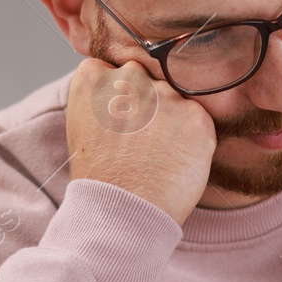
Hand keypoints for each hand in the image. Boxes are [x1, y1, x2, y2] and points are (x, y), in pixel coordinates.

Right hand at [66, 58, 216, 225]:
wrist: (122, 211)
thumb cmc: (101, 176)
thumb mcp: (84, 126)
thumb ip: (103, 97)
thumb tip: (125, 86)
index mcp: (93, 77)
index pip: (114, 70)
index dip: (120, 98)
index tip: (119, 122)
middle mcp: (129, 76)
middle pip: (146, 78)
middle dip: (147, 102)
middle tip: (141, 140)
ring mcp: (164, 94)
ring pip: (174, 96)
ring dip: (171, 118)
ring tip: (158, 154)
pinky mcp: (196, 115)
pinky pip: (198, 119)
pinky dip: (192, 138)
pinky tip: (174, 160)